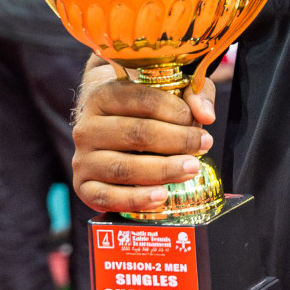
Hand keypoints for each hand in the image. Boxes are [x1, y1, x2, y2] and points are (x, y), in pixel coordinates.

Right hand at [72, 61, 215, 213]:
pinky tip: (161, 196)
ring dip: (162, 170)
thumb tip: (206, 114)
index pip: (143, 100)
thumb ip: (192, 94)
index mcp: (103, 96)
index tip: (198, 121)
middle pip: (136, 134)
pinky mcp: (84, 186)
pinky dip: (135, 199)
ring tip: (190, 169)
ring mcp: (83, 159)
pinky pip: (107, 197)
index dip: (176, 111)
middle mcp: (87, 127)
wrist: (105, 129)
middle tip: (204, 144)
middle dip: (177, 140)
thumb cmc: (142, 108)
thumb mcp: (168, 90)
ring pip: (124, 167)